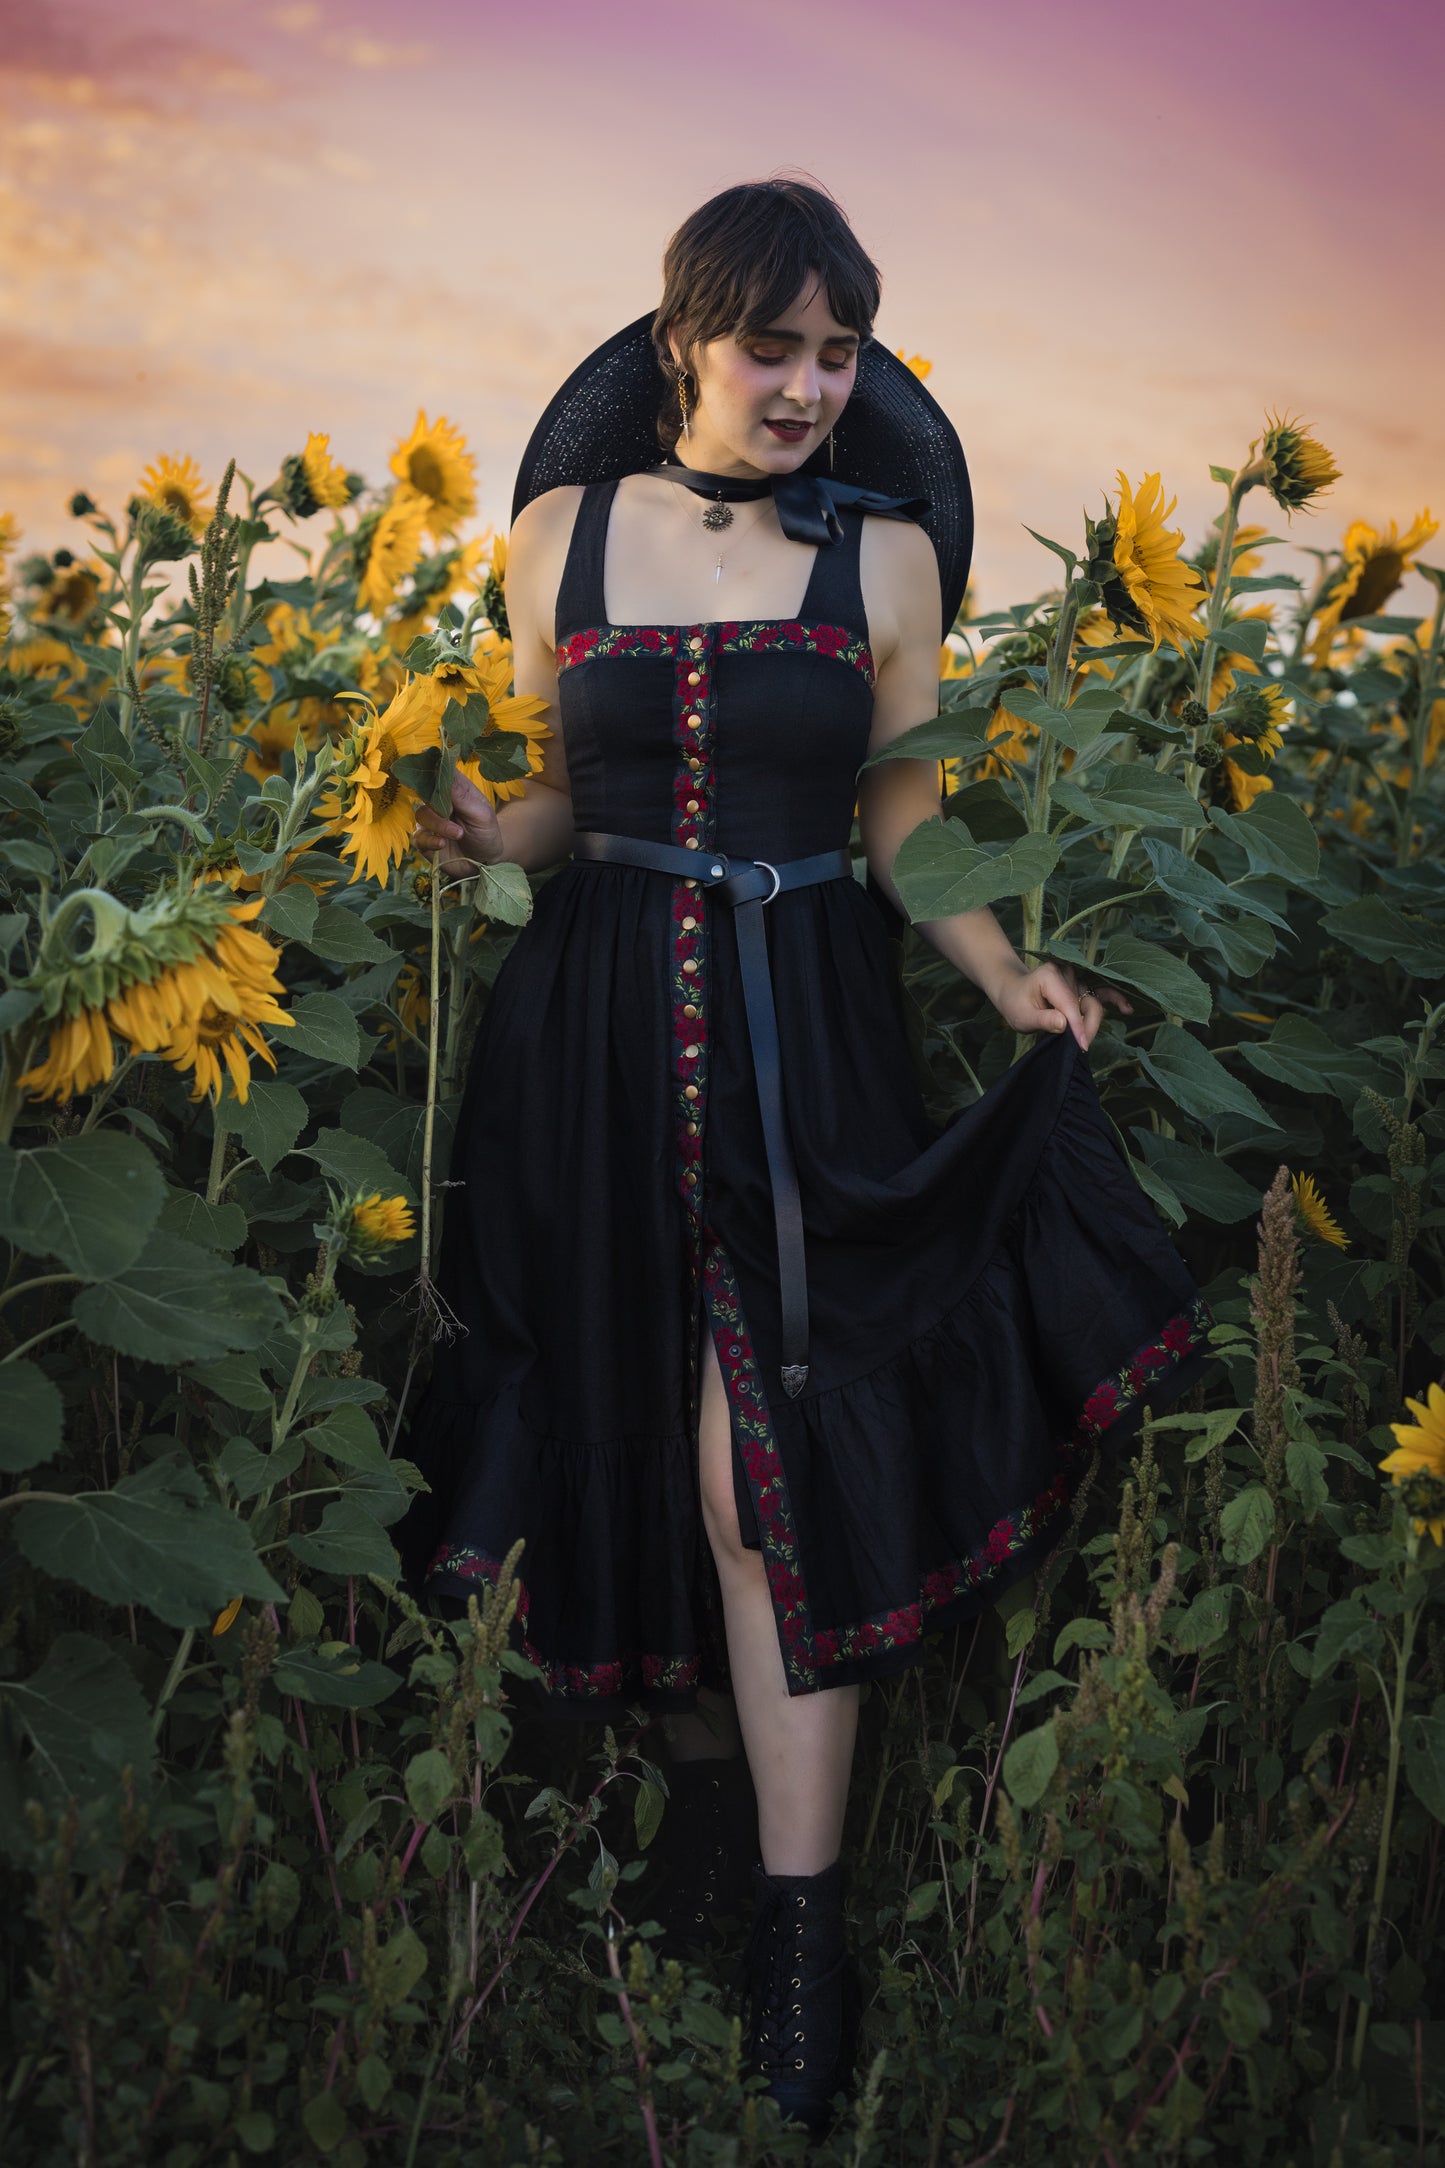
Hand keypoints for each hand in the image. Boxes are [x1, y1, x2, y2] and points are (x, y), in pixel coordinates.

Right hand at [411, 767, 504, 880]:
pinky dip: (430, 840)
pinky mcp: (424, 841)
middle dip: (438, 804)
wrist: (485, 862)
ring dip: (439, 825)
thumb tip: (439, 765)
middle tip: (452, 813)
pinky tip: (442, 843)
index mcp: (454, 789)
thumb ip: (460, 793)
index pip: (439, 772)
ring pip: (422, 815)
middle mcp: (439, 802)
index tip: (434, 771)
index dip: (433, 770)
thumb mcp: (481, 813)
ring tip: (457, 834)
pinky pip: (418, 837)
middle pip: (426, 792)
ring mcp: (430, 821)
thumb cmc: (486, 833)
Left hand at [988, 960, 1131, 1049]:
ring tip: (1089, 1039)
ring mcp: (1077, 979)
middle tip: (1081, 1048)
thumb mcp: (1022, 1015)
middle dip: (1088, 1027)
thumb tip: (1064, 1025)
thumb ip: (1043, 1020)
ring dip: (1094, 1022)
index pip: (1070, 1005)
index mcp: (1051, 976)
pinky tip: (1126, 1009)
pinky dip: (1114, 999)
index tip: (1082, 1046)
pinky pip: (1102, 992)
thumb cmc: (1015, 1003)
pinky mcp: (1082, 986)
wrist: (1013, 991)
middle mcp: (1068, 974)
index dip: (1078, 1027)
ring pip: (1094, 1004)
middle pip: (1088, 1004)